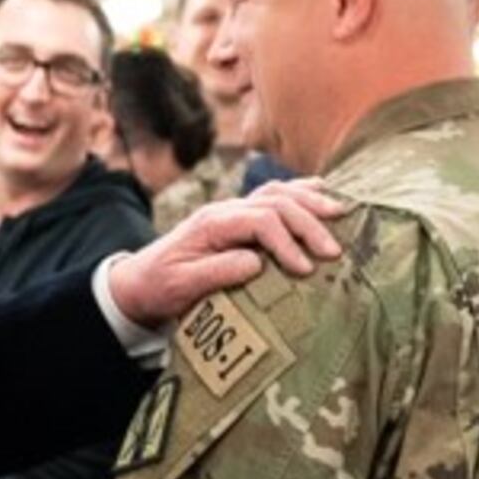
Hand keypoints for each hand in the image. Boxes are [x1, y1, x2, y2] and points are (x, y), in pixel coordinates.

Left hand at [105, 182, 348, 328]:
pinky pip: (273, 195)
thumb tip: (256, 263)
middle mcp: (224, 210)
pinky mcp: (240, 217)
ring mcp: (232, 210)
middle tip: (333, 251)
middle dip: (308, 223)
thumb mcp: (181, 287)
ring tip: (340, 214)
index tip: (304, 270)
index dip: (286, 242)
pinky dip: (300, 192)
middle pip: (275, 202)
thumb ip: (216, 273)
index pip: (260, 221)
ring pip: (277, 192)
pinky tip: (322, 191)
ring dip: (310, 202)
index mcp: (212, 224)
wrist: (138, 281)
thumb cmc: (160, 287)